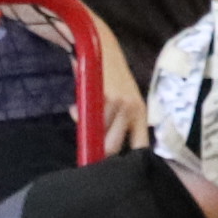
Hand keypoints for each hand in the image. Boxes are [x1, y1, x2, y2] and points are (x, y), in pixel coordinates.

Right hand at [90, 12, 144, 157]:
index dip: (126, 164)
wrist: (103, 48)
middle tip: (87, 149)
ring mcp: (120, 104)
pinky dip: (78, 115)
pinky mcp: (105, 96)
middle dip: (98, 150)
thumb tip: (98, 150)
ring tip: (80, 116)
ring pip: (99, 133)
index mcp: (141, 116)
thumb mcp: (120, 103)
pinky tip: (75, 108)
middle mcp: (134, 111)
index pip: (140, 149)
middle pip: (114, 148)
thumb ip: (113, 125)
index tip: (112, 169)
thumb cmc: (111, 80)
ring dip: (87, 129)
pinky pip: (89, 118)